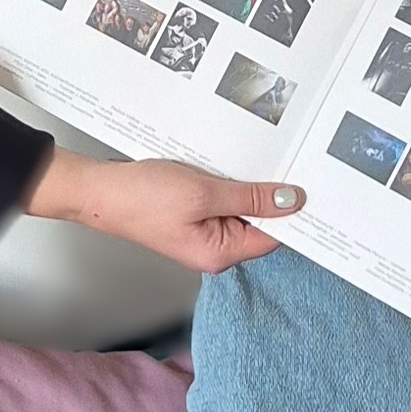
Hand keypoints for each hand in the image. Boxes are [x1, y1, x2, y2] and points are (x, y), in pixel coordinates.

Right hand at [25, 147, 304, 274]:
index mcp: (220, 253)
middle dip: (268, 194)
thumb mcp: (204, 191)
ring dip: (244, 184)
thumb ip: (249, 197)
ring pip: (238, 207)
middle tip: (286, 160)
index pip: (273, 236)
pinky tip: (224, 163)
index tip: (311, 185)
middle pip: (258, 221)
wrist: (98, 191)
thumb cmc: (142, 198)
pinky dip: (225, 182)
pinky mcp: (189, 216)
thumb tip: (291, 201)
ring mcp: (201, 232)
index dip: (292, 212)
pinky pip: (219, 200)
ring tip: (251, 157)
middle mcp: (214, 249)